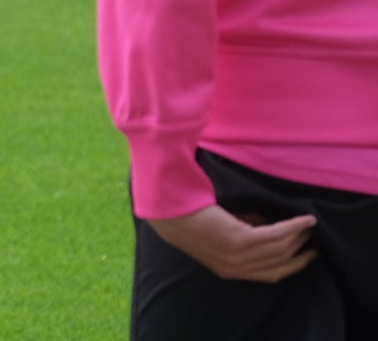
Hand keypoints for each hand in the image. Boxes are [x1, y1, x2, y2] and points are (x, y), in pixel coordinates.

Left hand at [148, 204, 317, 282]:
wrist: (169, 211)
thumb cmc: (191, 217)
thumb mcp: (220, 233)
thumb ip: (243, 233)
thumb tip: (264, 222)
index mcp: (231, 270)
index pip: (271, 274)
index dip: (292, 265)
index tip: (308, 255)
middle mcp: (237, 268)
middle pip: (281, 262)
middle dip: (301, 251)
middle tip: (315, 238)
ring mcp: (239, 255)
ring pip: (282, 247)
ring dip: (300, 236)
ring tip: (310, 225)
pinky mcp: (240, 239)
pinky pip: (276, 234)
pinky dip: (293, 226)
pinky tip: (305, 219)